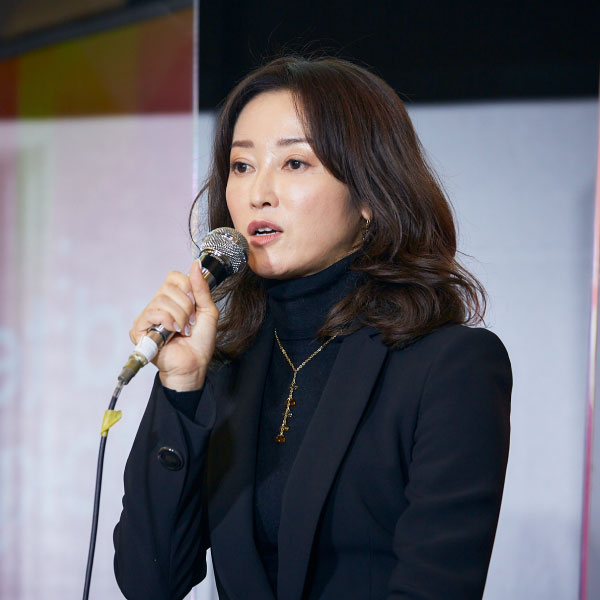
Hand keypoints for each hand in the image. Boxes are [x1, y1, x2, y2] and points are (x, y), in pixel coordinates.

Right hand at [129, 260, 218, 390]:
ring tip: (182, 330)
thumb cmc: (200, 341)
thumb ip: (201, 288)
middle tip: (190, 322)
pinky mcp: (139, 329)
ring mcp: (148, 316)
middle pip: (169, 288)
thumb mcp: (208, 310)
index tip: (195, 304)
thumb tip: (196, 264)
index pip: (174, 277)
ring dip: (180, 317)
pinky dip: (167, 322)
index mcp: (173, 298)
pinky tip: (172, 333)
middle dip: (187, 307)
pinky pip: (152, 313)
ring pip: (162, 301)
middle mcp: (158, 304)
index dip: (187, 287)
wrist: (194, 363)